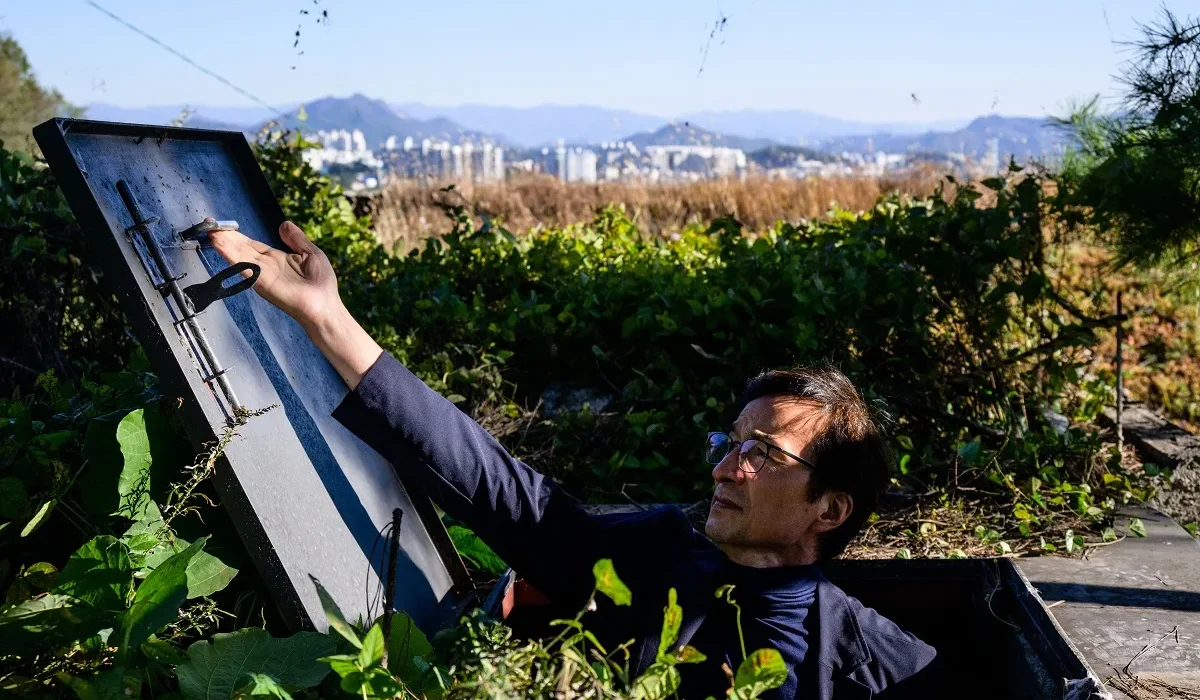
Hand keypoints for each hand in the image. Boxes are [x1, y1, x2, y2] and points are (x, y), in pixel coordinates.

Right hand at [207, 219, 381, 387]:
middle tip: (207, 223)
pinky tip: (220, 245)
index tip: (221, 224)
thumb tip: (284, 223)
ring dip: (223, 243)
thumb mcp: (310, 252)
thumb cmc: (321, 283)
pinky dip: (230, 255)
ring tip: (209, 230)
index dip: (235, 234)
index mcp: (274, 258)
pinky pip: (243, 267)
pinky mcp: (261, 282)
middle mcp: (263, 266)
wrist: (324, 305)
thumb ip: (296, 239)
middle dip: (223, 236)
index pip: (250, 244)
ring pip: (237, 255)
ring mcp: (260, 274)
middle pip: (239, 248)